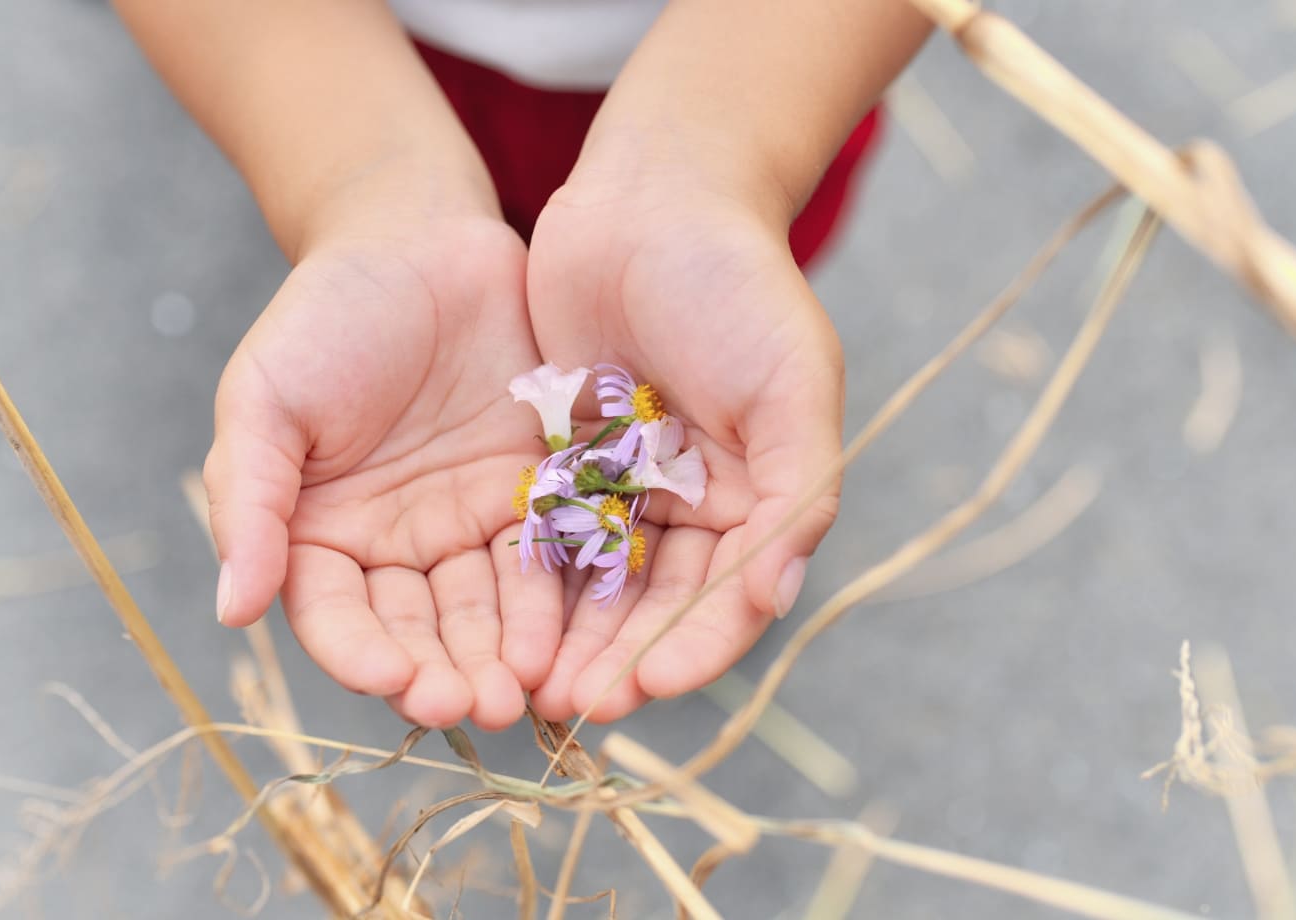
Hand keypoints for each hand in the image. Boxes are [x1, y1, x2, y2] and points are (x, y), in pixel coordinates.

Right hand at [204, 175, 562, 730]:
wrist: (421, 239)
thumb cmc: (328, 315)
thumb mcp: (266, 401)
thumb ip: (247, 502)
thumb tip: (231, 610)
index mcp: (323, 536)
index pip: (338, 617)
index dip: (362, 656)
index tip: (394, 683)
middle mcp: (400, 546)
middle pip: (421, 629)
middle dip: (447, 672)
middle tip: (478, 709)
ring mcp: (471, 524)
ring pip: (489, 607)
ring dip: (505, 653)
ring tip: (529, 690)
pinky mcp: (537, 494)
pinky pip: (549, 554)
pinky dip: (557, 597)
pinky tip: (572, 631)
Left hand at [523, 173, 843, 722]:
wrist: (654, 198)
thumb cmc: (738, 284)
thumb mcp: (792, 379)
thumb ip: (798, 486)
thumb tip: (778, 593)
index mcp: (761, 499)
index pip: (730, 599)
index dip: (693, 649)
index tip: (644, 688)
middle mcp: (698, 509)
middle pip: (659, 607)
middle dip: (618, 658)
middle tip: (568, 707)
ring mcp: (630, 489)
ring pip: (599, 585)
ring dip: (568, 637)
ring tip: (525, 686)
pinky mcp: (567, 465)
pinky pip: (547, 536)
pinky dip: (530, 582)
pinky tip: (497, 620)